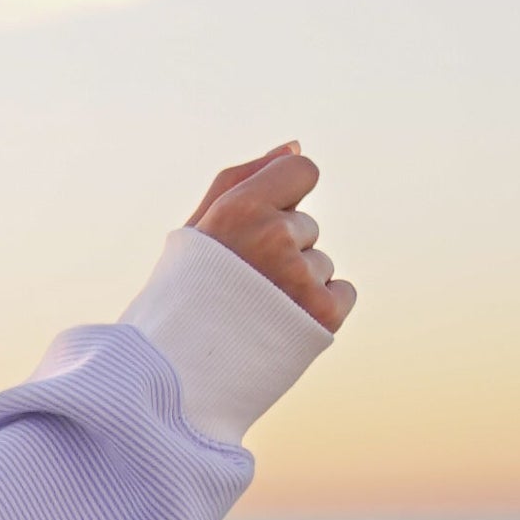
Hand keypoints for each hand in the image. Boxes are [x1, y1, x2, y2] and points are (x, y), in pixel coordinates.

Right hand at [190, 141, 354, 328]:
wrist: (176, 372)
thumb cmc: (185, 294)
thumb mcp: (199, 228)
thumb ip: (245, 178)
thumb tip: (295, 146)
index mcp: (239, 209)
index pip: (302, 172)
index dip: (286, 195)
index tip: (261, 224)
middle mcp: (272, 237)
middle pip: (307, 225)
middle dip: (282, 249)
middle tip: (242, 285)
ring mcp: (300, 276)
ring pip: (321, 262)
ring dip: (297, 283)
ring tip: (257, 310)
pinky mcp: (324, 313)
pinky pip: (343, 292)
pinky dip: (319, 308)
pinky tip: (282, 325)